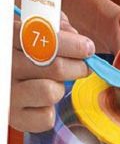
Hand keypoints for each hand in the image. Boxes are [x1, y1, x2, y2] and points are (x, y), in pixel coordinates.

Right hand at [10, 15, 94, 132]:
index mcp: (8, 39)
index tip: (88, 48)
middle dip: (78, 67)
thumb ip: (55, 26)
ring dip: (60, 88)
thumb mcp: (35, 29)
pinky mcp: (14, 117)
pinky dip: (51, 111)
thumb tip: (76, 37)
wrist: (5, 83)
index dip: (71, 44)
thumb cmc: (25, 52)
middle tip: (83, 67)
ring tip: (54, 83)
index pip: (42, 39)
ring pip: (50, 92)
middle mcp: (5, 66)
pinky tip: (43, 102)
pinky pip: (46, 117)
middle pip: (56, 67)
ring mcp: (8, 93)